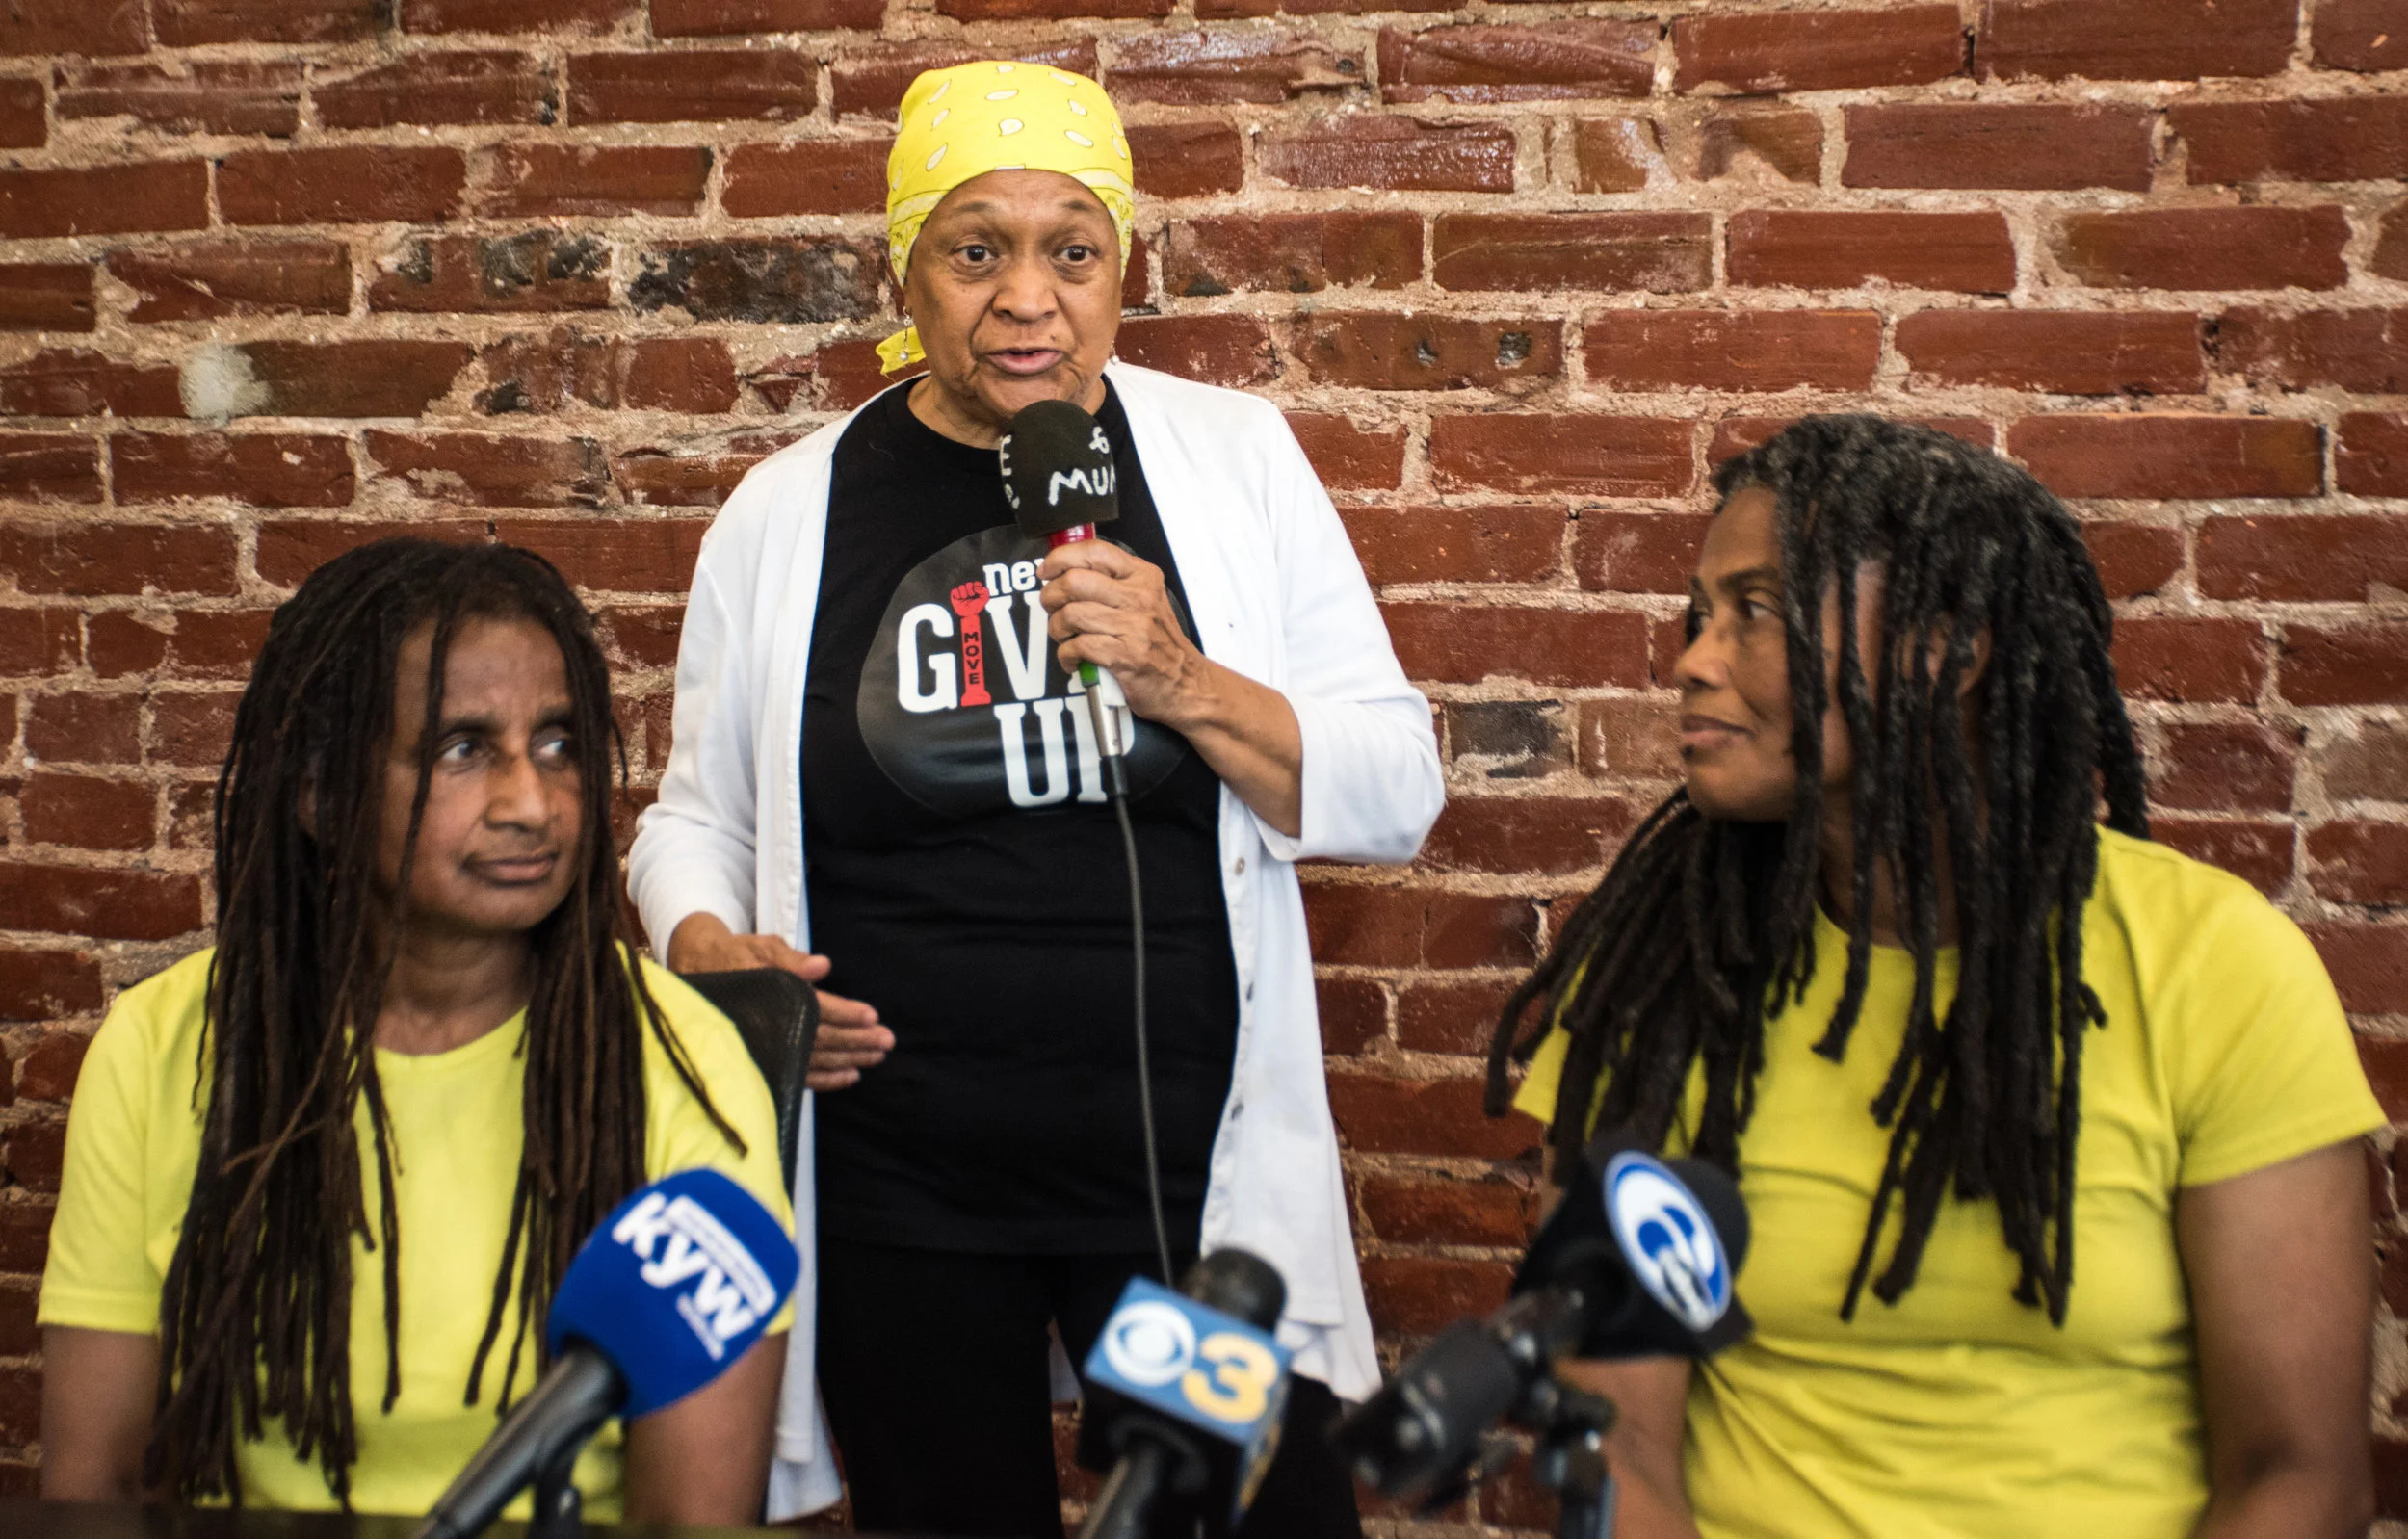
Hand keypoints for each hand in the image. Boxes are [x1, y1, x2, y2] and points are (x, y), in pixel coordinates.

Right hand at [665, 913, 892, 1091]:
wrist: (697, 973)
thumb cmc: (735, 957)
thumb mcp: (759, 948)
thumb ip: (789, 958)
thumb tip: (822, 965)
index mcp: (768, 996)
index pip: (813, 1007)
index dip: (844, 1013)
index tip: (871, 1016)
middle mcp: (767, 1026)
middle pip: (819, 1038)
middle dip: (856, 1040)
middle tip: (886, 1041)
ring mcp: (765, 1048)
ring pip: (813, 1060)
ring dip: (848, 1059)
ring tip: (875, 1057)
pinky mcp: (764, 1061)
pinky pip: (797, 1076)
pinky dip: (826, 1078)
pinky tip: (850, 1075)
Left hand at [1038, 541, 1214, 729]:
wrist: (1186, 683)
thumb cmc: (1159, 643)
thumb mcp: (1145, 599)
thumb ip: (1112, 582)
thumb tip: (1065, 572)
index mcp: (1142, 576)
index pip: (1094, 552)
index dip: (1061, 558)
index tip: (1047, 571)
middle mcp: (1139, 597)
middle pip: (1074, 582)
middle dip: (1051, 596)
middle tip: (1052, 608)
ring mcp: (1133, 626)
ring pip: (1071, 615)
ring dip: (1057, 629)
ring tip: (1064, 637)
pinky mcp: (1124, 656)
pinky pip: (1077, 647)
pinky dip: (1066, 655)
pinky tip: (1074, 659)